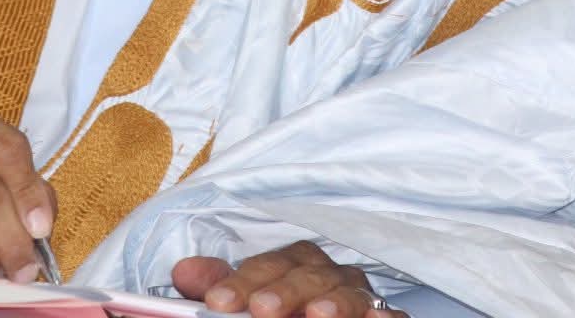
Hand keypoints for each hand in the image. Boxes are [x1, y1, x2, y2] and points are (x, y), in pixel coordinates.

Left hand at [173, 241, 403, 317]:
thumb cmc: (282, 312)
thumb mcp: (246, 303)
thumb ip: (219, 289)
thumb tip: (183, 272)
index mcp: (294, 264)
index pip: (268, 263)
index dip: (241, 280)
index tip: (216, 303)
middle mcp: (329, 274)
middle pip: (308, 272)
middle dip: (284, 290)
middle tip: (261, 311)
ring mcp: (360, 296)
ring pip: (349, 290)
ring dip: (334, 302)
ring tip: (315, 316)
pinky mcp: (384, 316)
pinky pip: (391, 314)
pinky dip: (384, 315)